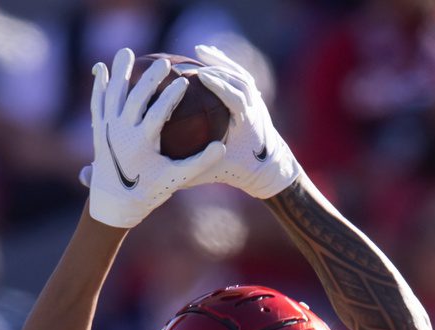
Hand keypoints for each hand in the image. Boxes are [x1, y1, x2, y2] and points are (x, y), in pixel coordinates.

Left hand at [82, 47, 226, 229]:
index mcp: (142, 144)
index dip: (172, 95)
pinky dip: (99, 85)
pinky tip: (101, 68)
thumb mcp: (176, 178)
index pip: (158, 113)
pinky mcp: (97, 130)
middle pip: (136, 98)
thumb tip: (222, 148)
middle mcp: (122, 133)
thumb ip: (199, 162)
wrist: (113, 205)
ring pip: (113, 94)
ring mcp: (107, 130)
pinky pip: (97, 103)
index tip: (185, 81)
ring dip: (120, 72)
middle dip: (151, 77)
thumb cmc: (149, 192)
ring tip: (128, 53)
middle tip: (165, 63)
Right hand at [193, 43, 297, 199]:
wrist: (268, 167)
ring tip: (199, 51)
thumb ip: (193, 170)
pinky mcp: (253, 95)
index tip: (199, 74)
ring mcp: (255, 98)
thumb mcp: (215, 172)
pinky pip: (238, 73)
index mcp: (247, 122)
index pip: (235, 97)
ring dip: (219, 61)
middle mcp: (254, 106)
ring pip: (238, 72)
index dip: (218, 85)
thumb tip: (165, 173)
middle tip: (191, 62)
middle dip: (215, 68)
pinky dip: (224, 63)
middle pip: (236, 79)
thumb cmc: (240, 171)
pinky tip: (208, 54)